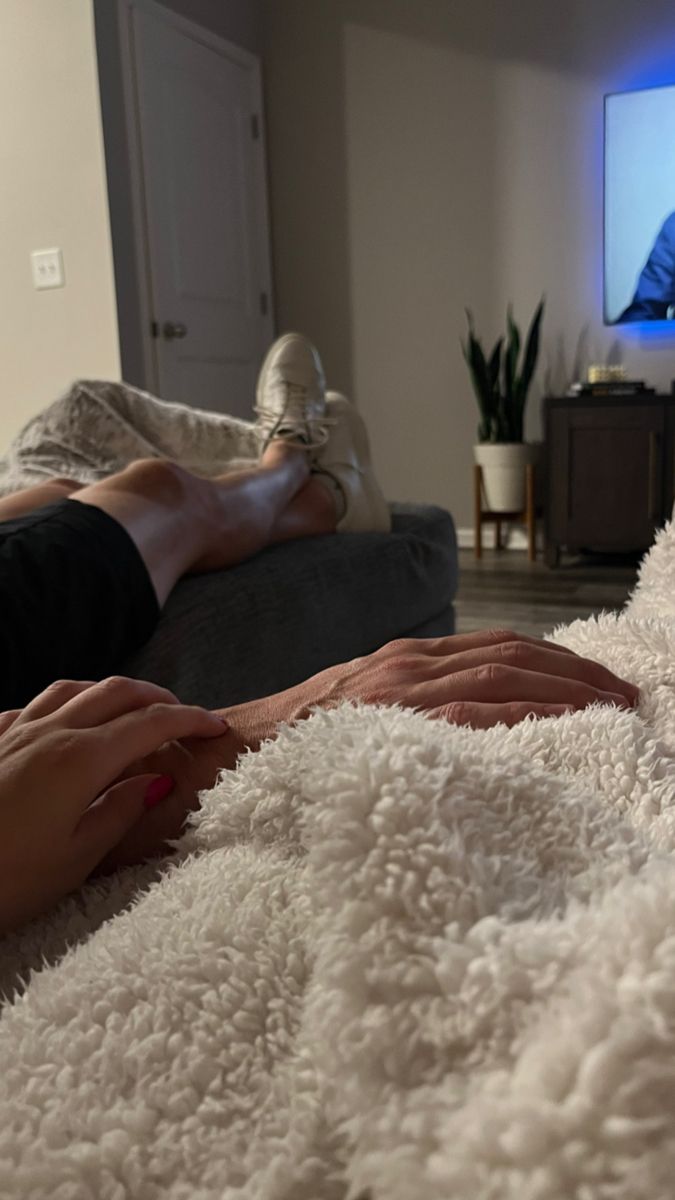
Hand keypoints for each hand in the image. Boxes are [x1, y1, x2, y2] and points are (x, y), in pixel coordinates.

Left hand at [0, 677, 225, 931]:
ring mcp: (14, 734)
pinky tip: (61, 724)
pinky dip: (61, 705)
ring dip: (110, 692)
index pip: (150, 724)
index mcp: (82, 759)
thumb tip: (157, 781)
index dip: (189, 719)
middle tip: (183, 716)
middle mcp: (50, 734)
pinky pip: (30, 707)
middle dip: (157, 697)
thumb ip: (121, 811)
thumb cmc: (6, 880)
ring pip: (72, 690)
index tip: (217, 726)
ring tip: (130, 709)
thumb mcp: (77, 858)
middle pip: (115, 693)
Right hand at [288, 628, 639, 727]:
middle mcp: (410, 662)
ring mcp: (400, 687)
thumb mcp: (366, 707)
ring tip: (612, 707)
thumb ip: (414, 704)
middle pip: (513, 654)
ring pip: (502, 674)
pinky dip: (522, 712)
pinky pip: (471, 711)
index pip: (498, 645)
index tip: (597, 679)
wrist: (236, 747)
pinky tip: (560, 721)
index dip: (556, 658)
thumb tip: (469, 719)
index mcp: (407, 658)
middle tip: (625, 694)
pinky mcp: (391, 716)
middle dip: (577, 672)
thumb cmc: (302, 739)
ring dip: (566, 689)